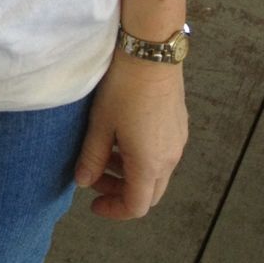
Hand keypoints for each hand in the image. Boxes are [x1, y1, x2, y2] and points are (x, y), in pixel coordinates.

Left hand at [73, 50, 187, 219]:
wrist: (151, 52)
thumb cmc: (123, 89)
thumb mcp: (101, 124)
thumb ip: (92, 157)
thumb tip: (83, 182)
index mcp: (150, 165)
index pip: (136, 206)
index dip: (114, 210)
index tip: (93, 203)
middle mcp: (170, 159)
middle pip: (149, 193)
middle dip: (120, 191)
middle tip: (95, 176)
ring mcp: (178, 142)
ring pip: (156, 173)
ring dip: (130, 172)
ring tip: (105, 152)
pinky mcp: (179, 125)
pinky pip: (162, 153)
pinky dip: (142, 156)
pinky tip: (124, 135)